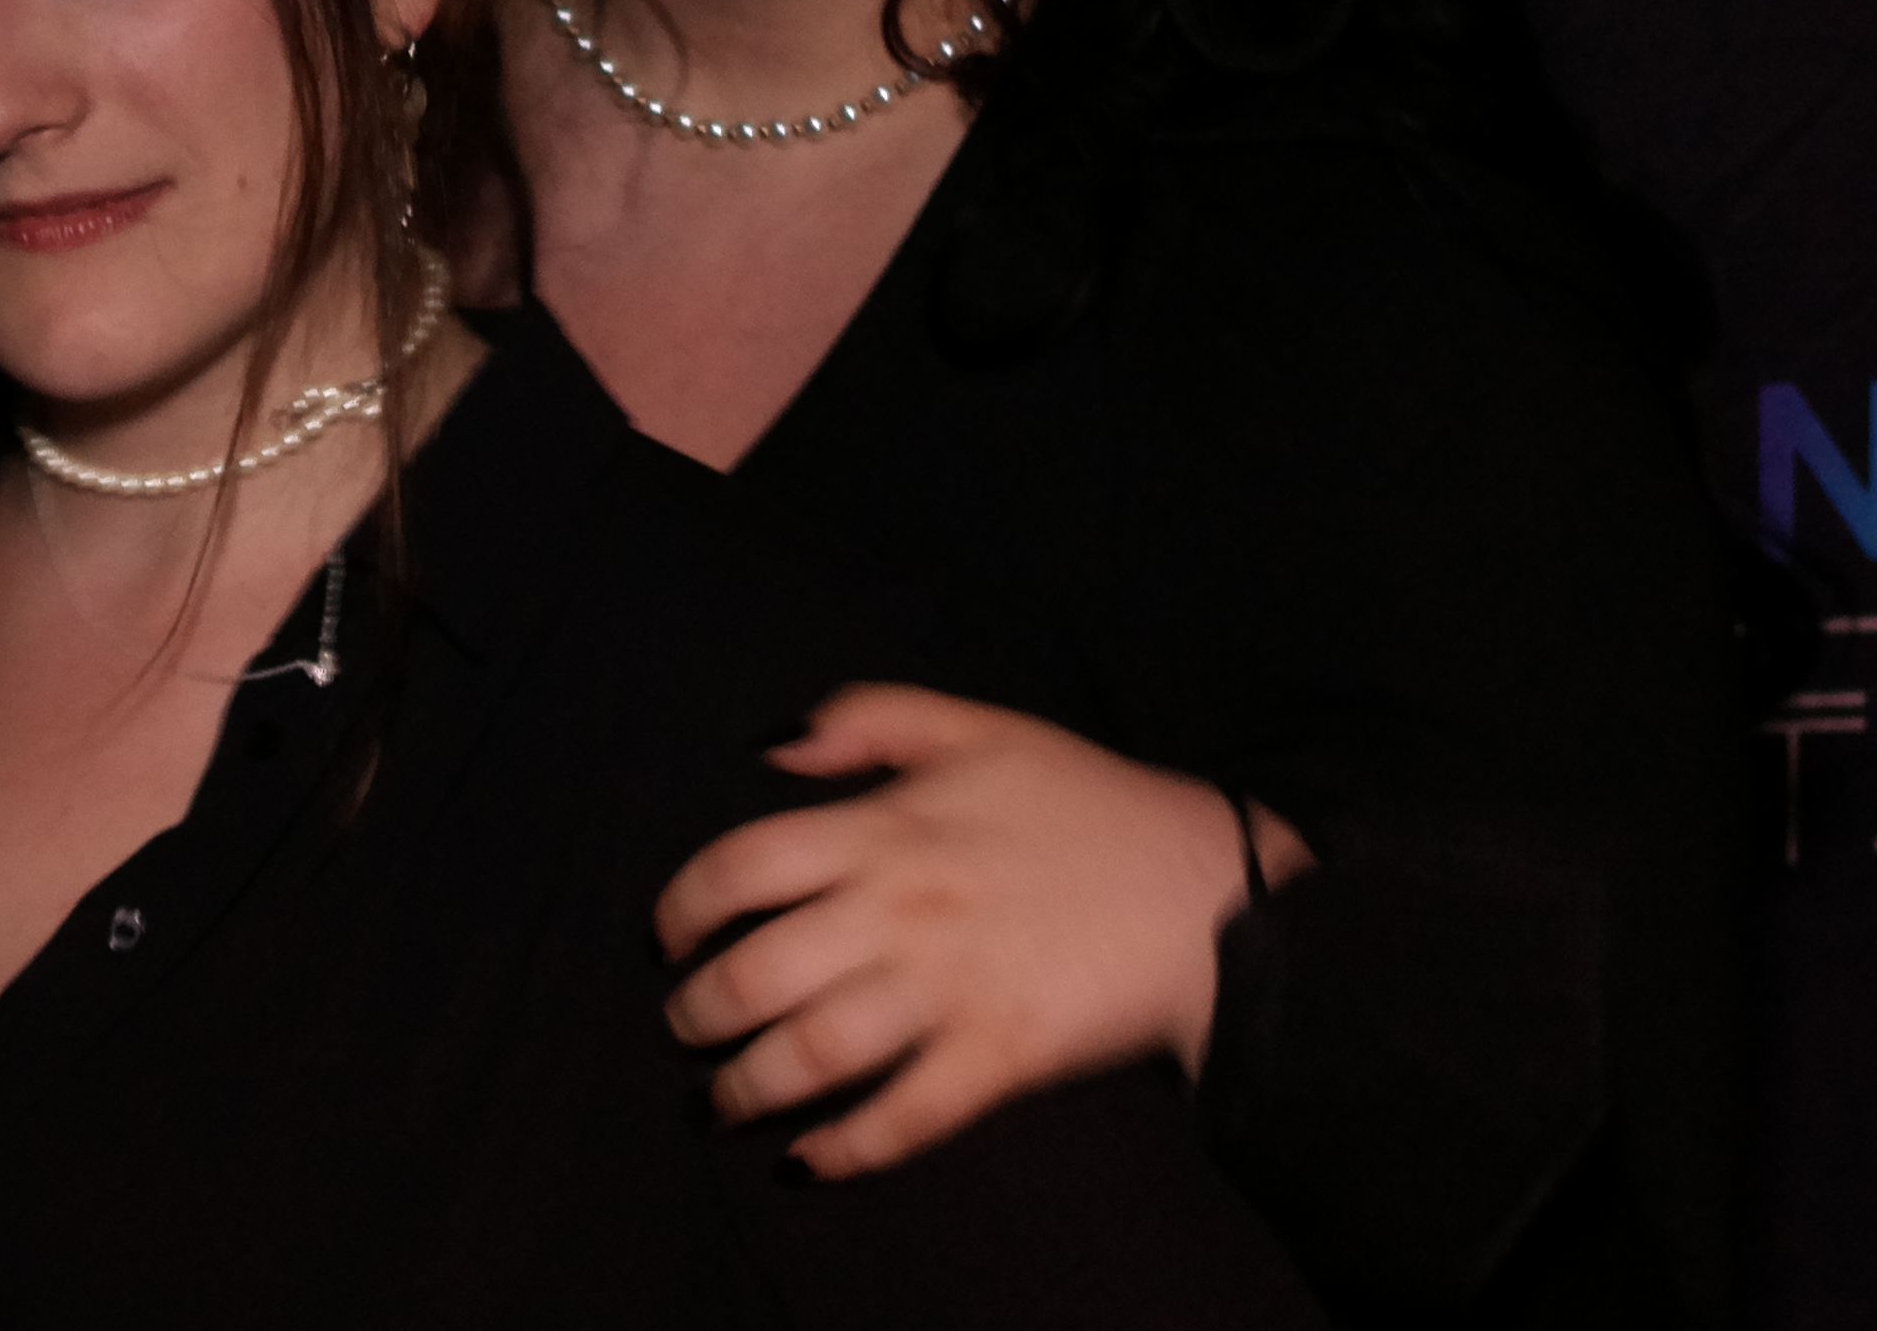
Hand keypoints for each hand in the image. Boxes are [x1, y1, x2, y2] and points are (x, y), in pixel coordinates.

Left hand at [655, 684, 1310, 1178]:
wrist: (1209, 890)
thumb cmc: (1089, 805)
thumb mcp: (978, 727)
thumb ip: (868, 718)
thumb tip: (769, 748)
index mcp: (889, 825)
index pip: (743, 866)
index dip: (683, 906)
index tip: (667, 936)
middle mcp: (903, 908)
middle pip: (758, 971)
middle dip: (698, 1013)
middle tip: (684, 1029)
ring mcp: (949, 989)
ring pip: (812, 1054)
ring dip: (746, 1088)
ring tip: (721, 1101)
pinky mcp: (997, 1059)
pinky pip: (901, 1118)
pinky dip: (843, 1148)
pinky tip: (807, 1158)